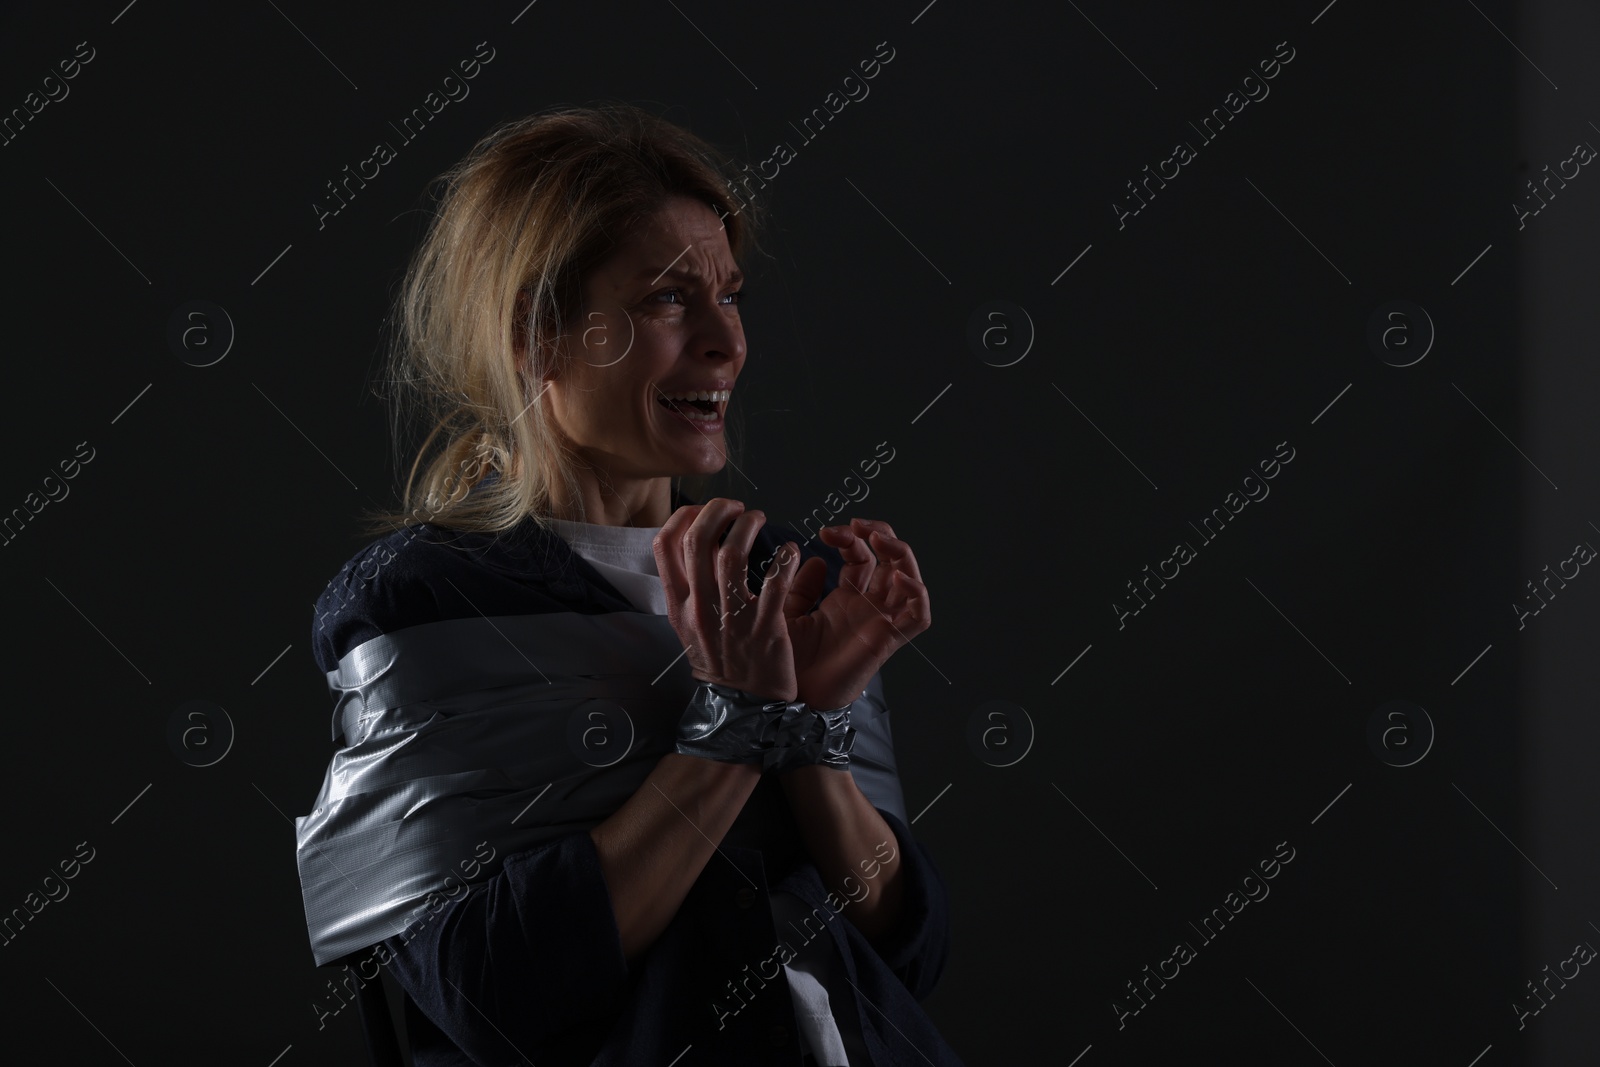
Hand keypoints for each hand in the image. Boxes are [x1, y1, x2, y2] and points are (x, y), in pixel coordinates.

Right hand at [653, 498, 803, 702]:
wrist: (741, 705)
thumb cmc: (718, 658)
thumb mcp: (687, 624)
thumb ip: (686, 586)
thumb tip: (690, 540)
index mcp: (678, 604)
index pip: (665, 545)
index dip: (684, 516)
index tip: (703, 510)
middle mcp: (700, 607)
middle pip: (699, 540)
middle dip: (718, 511)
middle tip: (736, 507)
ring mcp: (732, 617)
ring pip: (732, 554)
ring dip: (748, 526)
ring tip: (758, 518)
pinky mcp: (765, 627)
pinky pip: (776, 582)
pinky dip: (785, 559)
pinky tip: (791, 551)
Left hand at [780, 518, 930, 711]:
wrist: (790, 696)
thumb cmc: (788, 662)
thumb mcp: (788, 613)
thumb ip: (800, 587)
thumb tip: (813, 558)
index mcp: (846, 598)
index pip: (861, 555)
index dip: (850, 537)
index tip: (826, 531)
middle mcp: (868, 605)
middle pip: (890, 559)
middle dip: (879, 534)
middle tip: (857, 525)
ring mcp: (881, 620)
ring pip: (910, 579)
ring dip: (901, 553)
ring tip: (880, 540)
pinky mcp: (890, 640)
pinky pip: (919, 616)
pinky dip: (917, 594)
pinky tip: (898, 577)